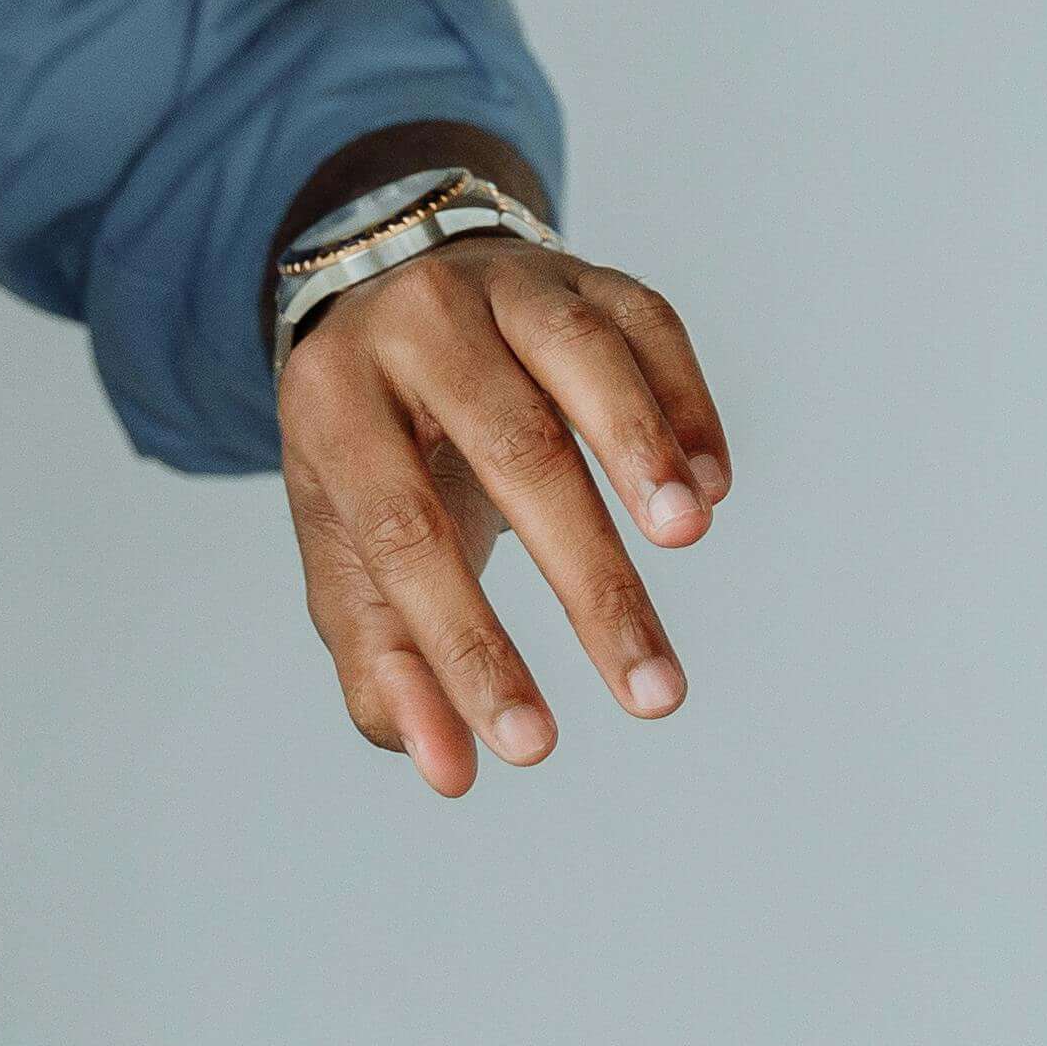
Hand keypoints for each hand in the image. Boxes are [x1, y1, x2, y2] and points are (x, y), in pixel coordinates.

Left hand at [278, 237, 734, 797]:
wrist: (388, 299)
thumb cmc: (376, 460)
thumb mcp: (347, 557)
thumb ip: (386, 667)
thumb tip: (450, 771)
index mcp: (333, 402)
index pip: (403, 533)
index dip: (465, 644)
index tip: (533, 747)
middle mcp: (416, 322)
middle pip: (511, 447)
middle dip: (589, 579)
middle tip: (653, 693)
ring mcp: (506, 284)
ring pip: (581, 354)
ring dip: (641, 447)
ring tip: (688, 537)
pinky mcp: (587, 274)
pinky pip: (648, 322)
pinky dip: (686, 402)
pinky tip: (713, 486)